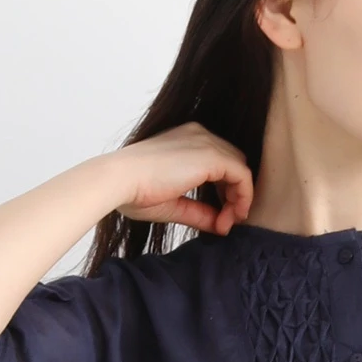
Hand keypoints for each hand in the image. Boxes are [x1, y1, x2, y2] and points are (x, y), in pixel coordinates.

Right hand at [111, 122, 254, 236]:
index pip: (220, 164)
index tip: (218, 221)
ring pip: (241, 170)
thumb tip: (220, 226)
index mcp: (186, 141)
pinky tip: (231, 217)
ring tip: (226, 224)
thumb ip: (199, 212)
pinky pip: (243, 175)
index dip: (225, 194)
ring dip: (239, 199)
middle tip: (224, 223)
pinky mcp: (211, 155)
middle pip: (234, 165)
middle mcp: (199, 136)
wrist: (119, 180)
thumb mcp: (174, 204)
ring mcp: (205, 142)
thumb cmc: (134, 190)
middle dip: (234, 196)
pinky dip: (242, 198)